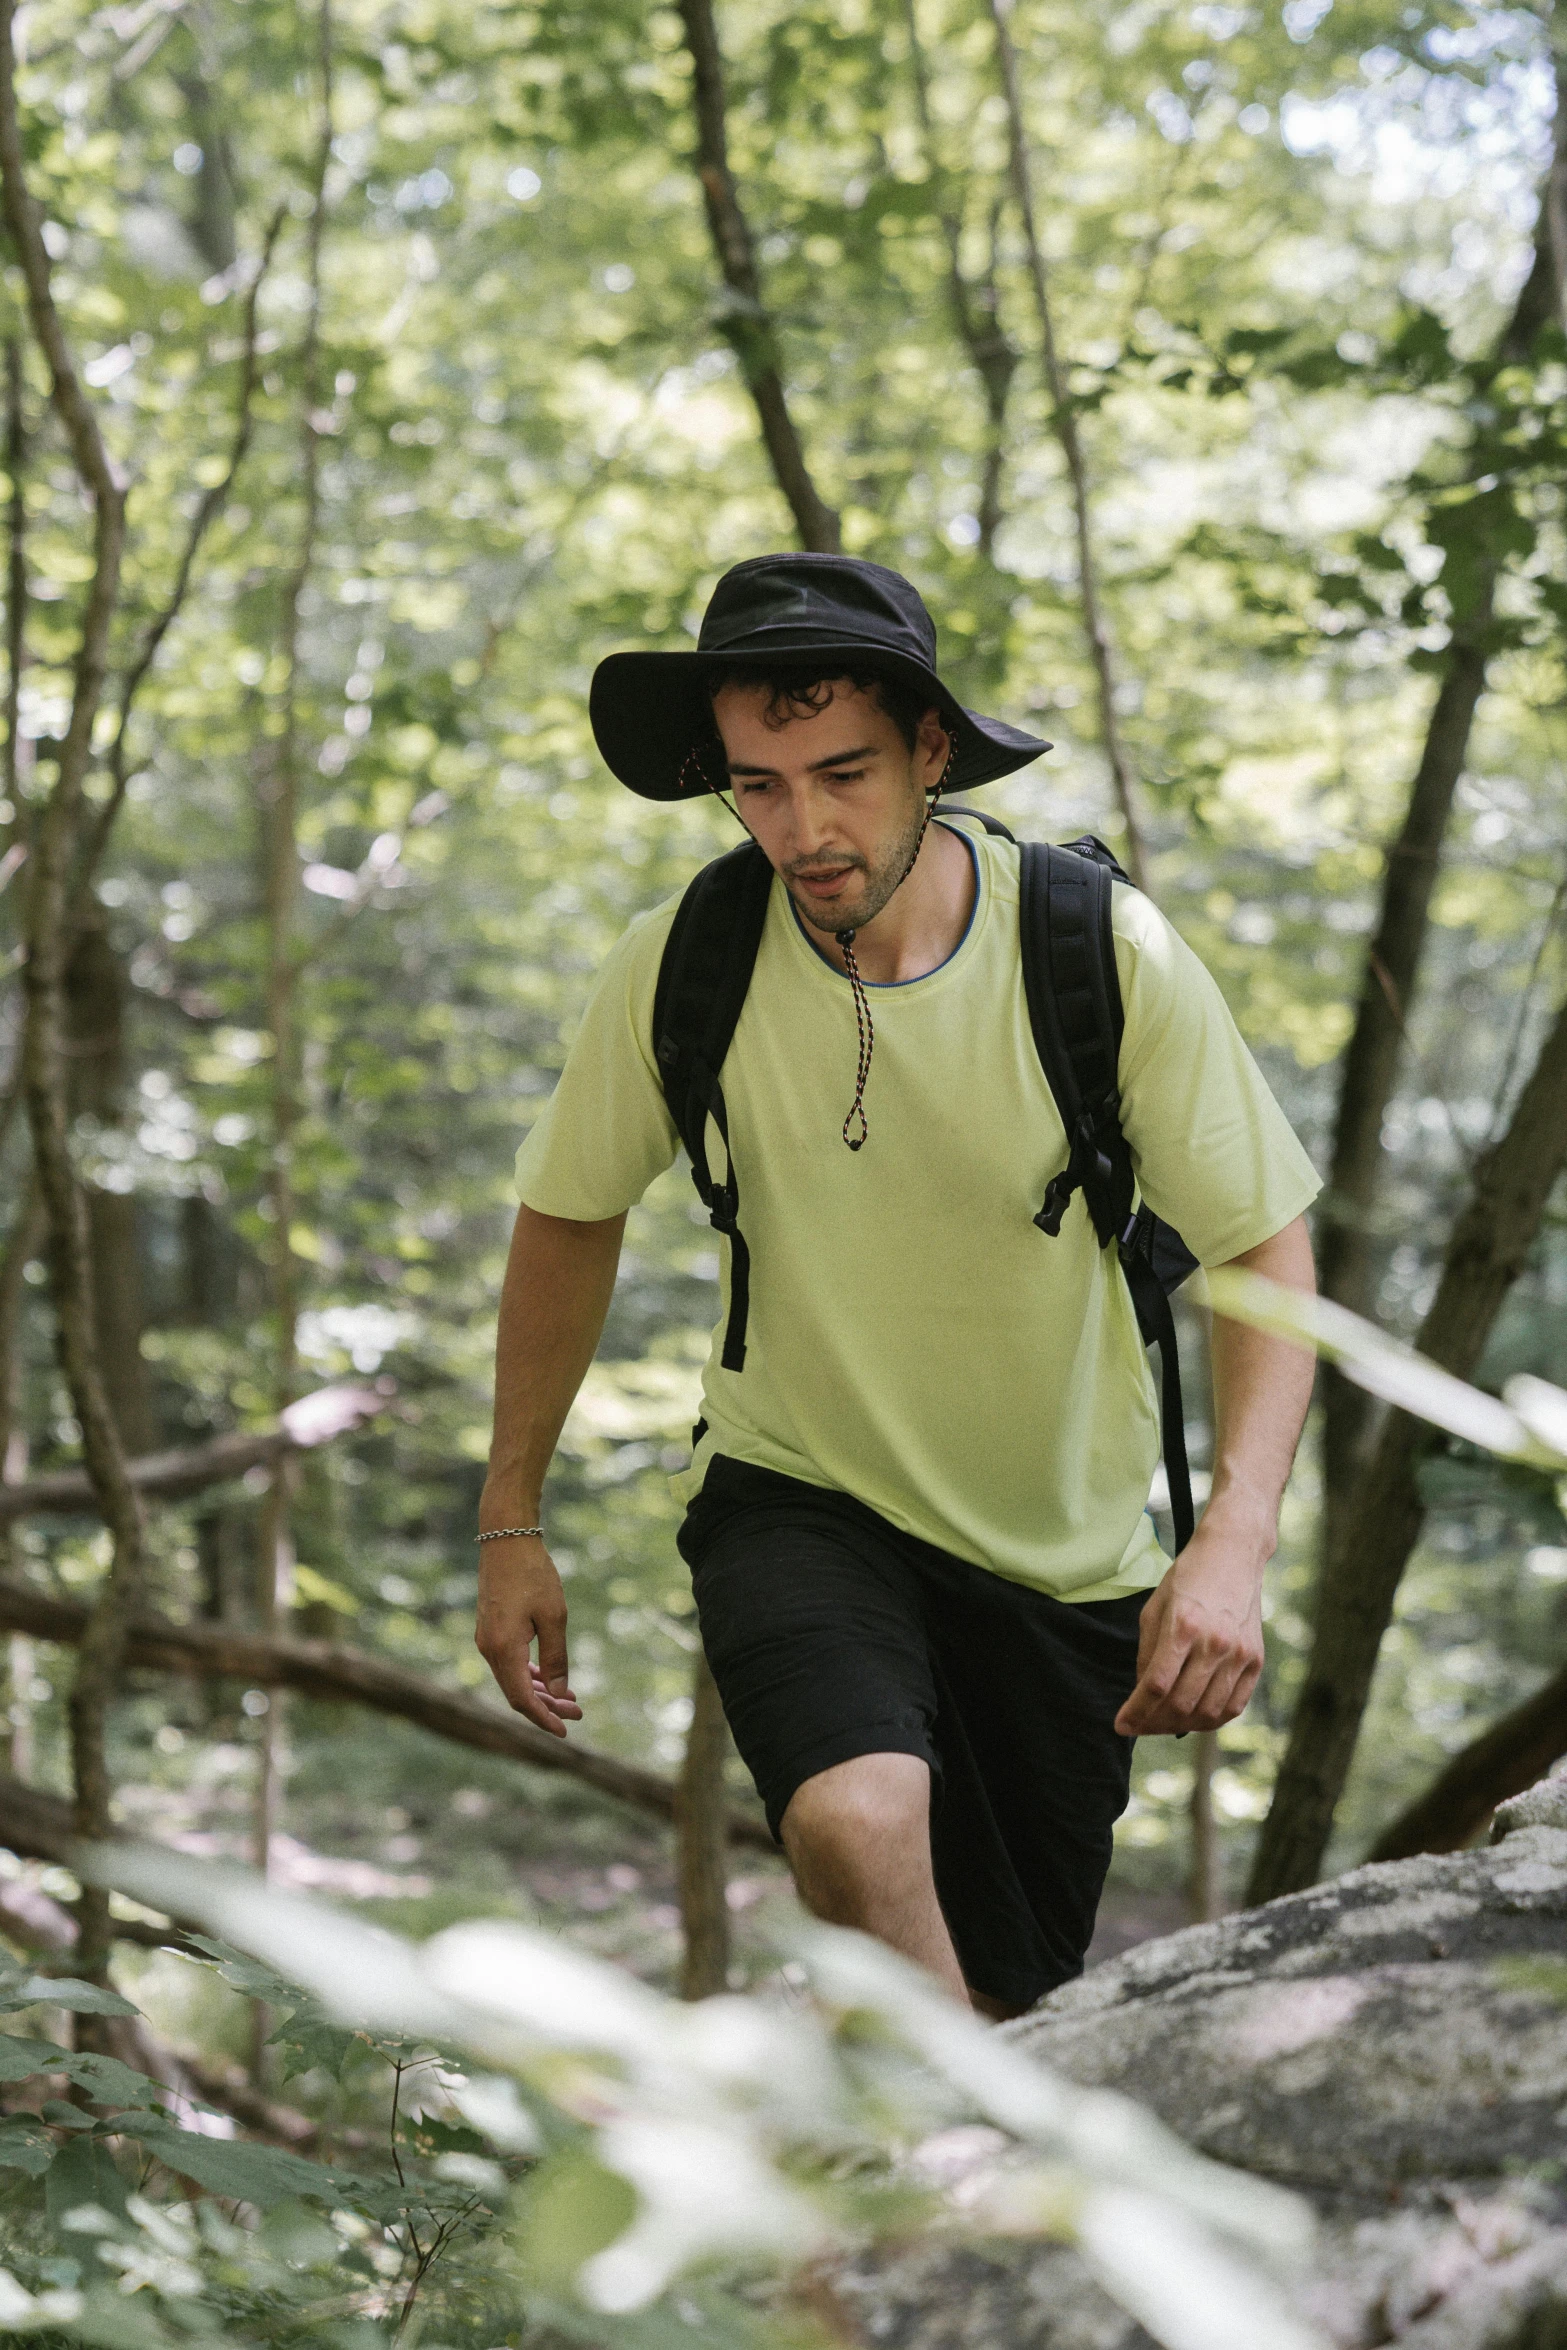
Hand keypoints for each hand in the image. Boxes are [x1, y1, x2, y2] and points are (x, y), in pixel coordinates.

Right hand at [475, 1535, 579, 1737]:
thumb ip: (556, 1657)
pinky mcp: (490, 1631)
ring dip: (539, 1692)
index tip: (565, 1730)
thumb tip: (561, 1693)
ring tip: (569, 1699)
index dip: (544, 1718)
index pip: (522, 1699)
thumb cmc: (533, 1575)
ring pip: (512, 1679)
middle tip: (578, 1712)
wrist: (506, 1540)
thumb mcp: (554, 1617)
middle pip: (516, 1693)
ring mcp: (486, 1640)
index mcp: (503, 1649)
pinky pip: (508, 1664)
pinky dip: (529, 1675)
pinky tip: (548, 1678)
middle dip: (547, 1707)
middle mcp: (489, 1649)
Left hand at [1114, 1530, 1264, 1737]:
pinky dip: (1211, 1720)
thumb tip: (1143, 1695)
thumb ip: (1147, 1655)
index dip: (1136, 1712)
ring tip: (1162, 1723)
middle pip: (1181, 1704)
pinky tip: (1192, 1717)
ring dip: (1180, 1725)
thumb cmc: (1187, 1578)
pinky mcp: (1256, 1660)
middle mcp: (1215, 1643)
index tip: (1121, 1725)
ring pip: (1208, 1712)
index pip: (1156, 1686)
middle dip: (1153, 1723)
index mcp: (1183, 1626)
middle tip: (1139, 1725)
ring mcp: (1239, 1654)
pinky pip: (1234, 1706)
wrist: (1233, 1554)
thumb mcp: (1154, 1609)